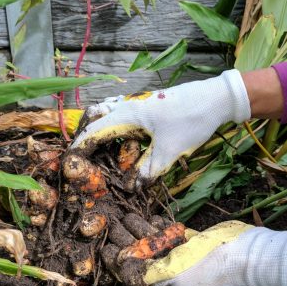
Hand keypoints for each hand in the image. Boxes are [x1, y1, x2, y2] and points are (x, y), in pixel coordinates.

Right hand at [71, 70, 250, 188]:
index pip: (94, 131)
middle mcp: (128, 104)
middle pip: (95, 115)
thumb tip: (132, 187)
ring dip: (98, 127)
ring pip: (107, 110)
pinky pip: (121, 110)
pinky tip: (122, 137)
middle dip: (85, 134)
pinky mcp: (148, 103)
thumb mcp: (169, 151)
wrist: (217, 98)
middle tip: (82, 155)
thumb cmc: (191, 121)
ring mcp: (138, 101)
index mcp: (128, 114)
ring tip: (97, 148)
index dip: (80, 148)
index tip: (70, 163)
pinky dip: (113, 123)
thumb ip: (148, 170)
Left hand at [102, 215, 286, 285]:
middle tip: (112, 223)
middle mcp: (174, 274)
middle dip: (126, 240)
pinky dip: (161, 226)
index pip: (136, 276)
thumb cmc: (213, 266)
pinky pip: (172, 235)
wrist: (250, 253)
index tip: (105, 245)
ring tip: (127, 215)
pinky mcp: (194, 243)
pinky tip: (151, 217)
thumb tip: (123, 269)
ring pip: (156, 243)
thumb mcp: (176, 274)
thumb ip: (147, 273)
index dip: (119, 260)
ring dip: (141, 229)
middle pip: (143, 257)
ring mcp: (185, 258)